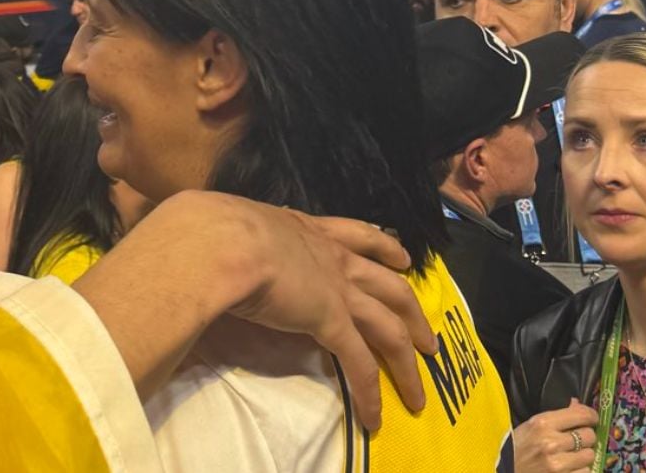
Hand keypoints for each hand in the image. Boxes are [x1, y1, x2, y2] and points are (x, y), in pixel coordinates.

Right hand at [223, 207, 437, 432]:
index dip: (384, 247)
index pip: (359, 235)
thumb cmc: (219, 231)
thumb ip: (243, 239)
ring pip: (389, 328)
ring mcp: (338, 291)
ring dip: (407, 364)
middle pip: (390, 286)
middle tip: (427, 338)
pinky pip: (360, 364)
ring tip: (417, 391)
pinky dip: (370, 393)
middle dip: (413, 312)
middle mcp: (333, 257)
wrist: (224, 241)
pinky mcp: (332, 322)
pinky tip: (375, 418)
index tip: (403, 259)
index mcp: (309, 230)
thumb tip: (225, 244)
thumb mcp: (237, 227)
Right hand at [510, 399, 599, 472]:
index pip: (580, 415)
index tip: (591, 419)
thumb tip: (578, 405)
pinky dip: (580, 470)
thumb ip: (556, 417)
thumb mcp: (531, 426)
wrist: (501, 471)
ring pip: (589, 456)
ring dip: (583, 457)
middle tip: (579, 440)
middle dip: (586, 438)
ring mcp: (557, 464)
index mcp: (542, 423)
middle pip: (589, 436)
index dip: (591, 416)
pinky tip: (569, 468)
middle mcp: (551, 442)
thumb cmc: (516, 448)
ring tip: (572, 457)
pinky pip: (585, 472)